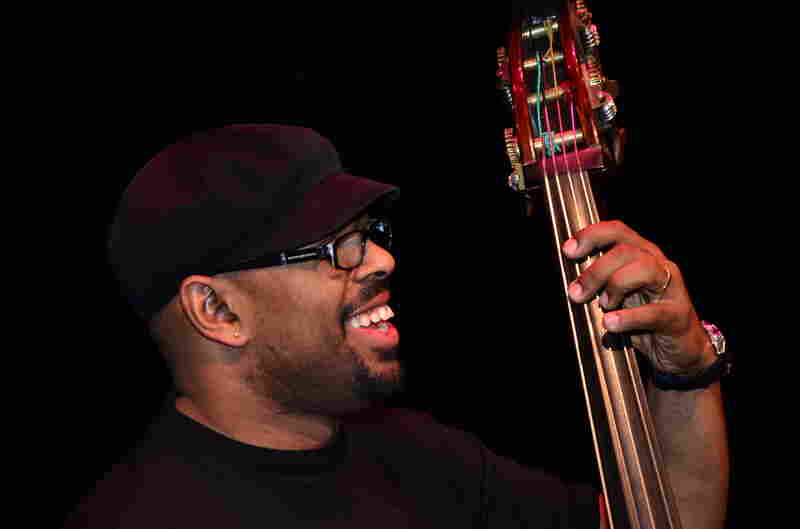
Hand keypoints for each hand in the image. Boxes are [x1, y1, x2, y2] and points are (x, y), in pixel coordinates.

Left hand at [562, 220, 713, 375]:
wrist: (681, 349)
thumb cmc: (644, 318)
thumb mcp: (619, 295)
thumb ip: (600, 284)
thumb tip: (570, 282)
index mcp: (642, 255)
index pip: (617, 231)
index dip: (591, 235)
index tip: (568, 250)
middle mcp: (658, 265)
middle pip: (625, 251)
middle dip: (595, 271)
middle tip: (576, 293)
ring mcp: (671, 288)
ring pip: (643, 269)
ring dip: (615, 286)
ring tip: (603, 306)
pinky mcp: (677, 315)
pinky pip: (653, 312)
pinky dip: (627, 317)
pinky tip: (610, 323)